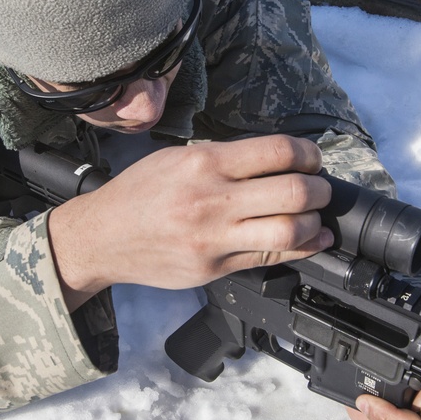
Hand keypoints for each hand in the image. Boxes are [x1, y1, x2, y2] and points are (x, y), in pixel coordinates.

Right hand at [48, 135, 333, 308]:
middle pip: (293, 192)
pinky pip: (270, 258)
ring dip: (314, 222)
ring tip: (313, 214)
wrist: (101, 238)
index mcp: (203, 162)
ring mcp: (213, 238)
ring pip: (290, 230)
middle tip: (319, 187)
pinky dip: (302, 248)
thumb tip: (276, 159)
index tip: (311, 159)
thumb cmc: (138, 194)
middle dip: (319, 189)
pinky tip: (313, 239)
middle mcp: (211, 199)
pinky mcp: (214, 268)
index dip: (308, 154)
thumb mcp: (175, 158)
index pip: (277, 151)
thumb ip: (224, 158)